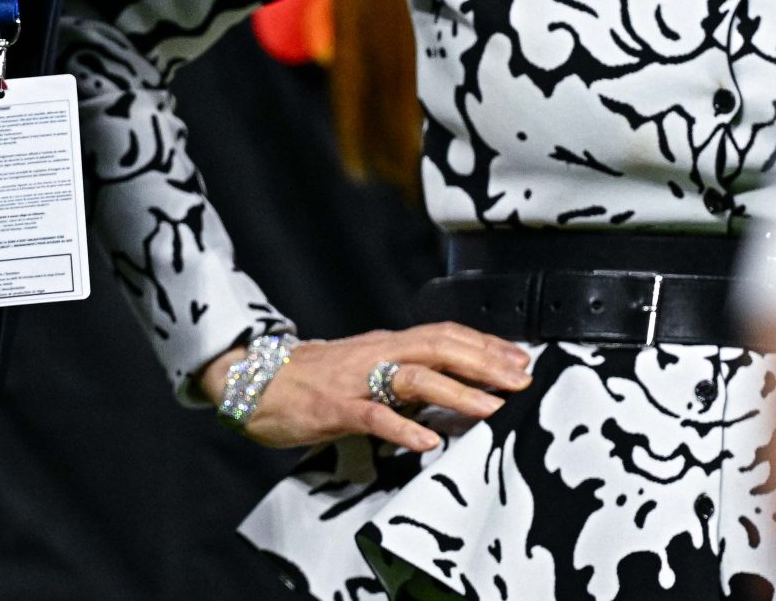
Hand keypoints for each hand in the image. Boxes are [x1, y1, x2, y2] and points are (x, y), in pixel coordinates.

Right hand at [197, 323, 532, 453]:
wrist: (253, 379)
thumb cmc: (311, 379)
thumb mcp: (364, 370)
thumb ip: (402, 375)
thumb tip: (450, 387)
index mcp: (386, 344)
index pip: (445, 335)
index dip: (485, 345)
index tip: (521, 359)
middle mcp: (377, 353)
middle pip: (440, 347)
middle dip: (485, 362)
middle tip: (522, 379)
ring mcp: (356, 379)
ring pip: (415, 377)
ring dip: (457, 392)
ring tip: (492, 409)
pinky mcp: (335, 407)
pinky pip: (374, 415)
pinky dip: (403, 426)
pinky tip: (426, 440)